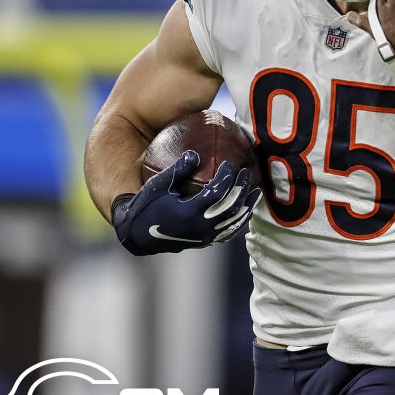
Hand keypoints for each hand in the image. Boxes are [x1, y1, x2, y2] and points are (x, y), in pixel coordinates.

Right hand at [112, 151, 261, 255]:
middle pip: (231, 207)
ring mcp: (205, 237)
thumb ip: (178, 170)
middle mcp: (200, 227)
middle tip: (247, 172)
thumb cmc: (146, 206)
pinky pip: (229, 231)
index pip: (217, 193)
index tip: (229, 164)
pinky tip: (245, 208)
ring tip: (256, 190)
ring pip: (234, 222)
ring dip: (247, 205)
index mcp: (188, 213)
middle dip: (242, 188)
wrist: (138, 235)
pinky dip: (240, 219)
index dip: (226, 178)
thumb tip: (195, 153)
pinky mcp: (205, 241)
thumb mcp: (158, 185)